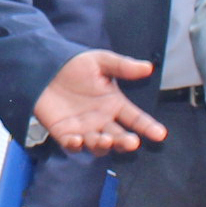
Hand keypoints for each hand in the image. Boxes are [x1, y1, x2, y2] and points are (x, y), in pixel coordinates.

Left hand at [31, 50, 167, 152]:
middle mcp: (102, 121)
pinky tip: (77, 139)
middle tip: (132, 142)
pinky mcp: (65, 134)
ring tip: (105, 139)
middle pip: (120, 137)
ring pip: (99, 146)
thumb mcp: (100, 61)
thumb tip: (148, 67)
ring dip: (103, 145)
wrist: (44, 67)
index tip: (161, 134)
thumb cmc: (74, 64)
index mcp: (114, 104)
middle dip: (126, 142)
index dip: (148, 127)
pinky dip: (75, 145)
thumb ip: (123, 66)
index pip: (135, 119)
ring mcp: (84, 130)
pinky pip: (72, 145)